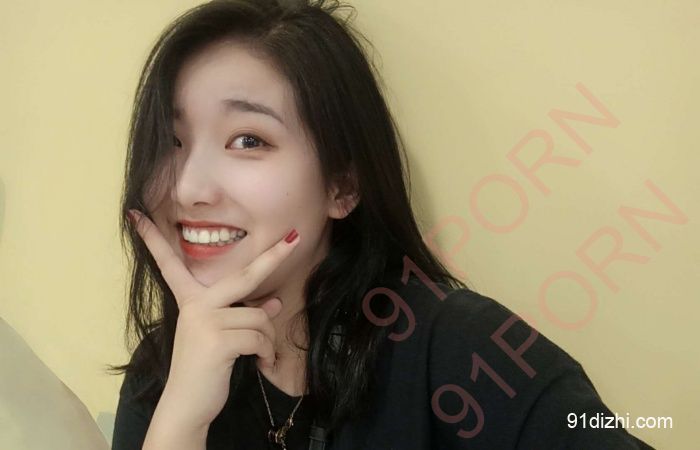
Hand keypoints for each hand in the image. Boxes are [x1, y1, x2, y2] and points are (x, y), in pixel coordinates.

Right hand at [128, 209, 300, 430]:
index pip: (170, 264)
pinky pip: (259, 337)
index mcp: (189, 300)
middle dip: (273, 255)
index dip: (154, 240)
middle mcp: (195, 305)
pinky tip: (259, 364)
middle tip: (295, 238)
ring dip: (268, 339)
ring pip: (260, 316)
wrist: (186, 405)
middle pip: (244, 275)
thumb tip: (275, 301)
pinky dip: (266, 352)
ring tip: (259, 354)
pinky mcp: (217, 340)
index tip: (137, 215)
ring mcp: (205, 321)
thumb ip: (242, 314)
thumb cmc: (205, 369)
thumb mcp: (221, 336)